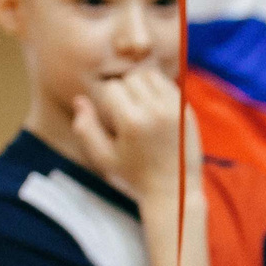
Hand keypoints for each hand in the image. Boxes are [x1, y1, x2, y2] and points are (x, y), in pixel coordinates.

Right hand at [71, 65, 200, 202]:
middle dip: (122, 90)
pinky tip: (151, 105)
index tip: (109, 116)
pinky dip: (157, 88)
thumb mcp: (103, 157)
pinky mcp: (186, 111)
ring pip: (150, 76)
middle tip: (122, 110)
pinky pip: (168, 84)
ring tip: (135, 103)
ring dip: (139, 84)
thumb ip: (85, 128)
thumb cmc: (134, 175)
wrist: (174, 189)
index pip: (111, 88)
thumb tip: (79, 99)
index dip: (105, 99)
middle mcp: (155, 112)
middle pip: (130, 78)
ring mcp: (174, 109)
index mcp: (132, 122)